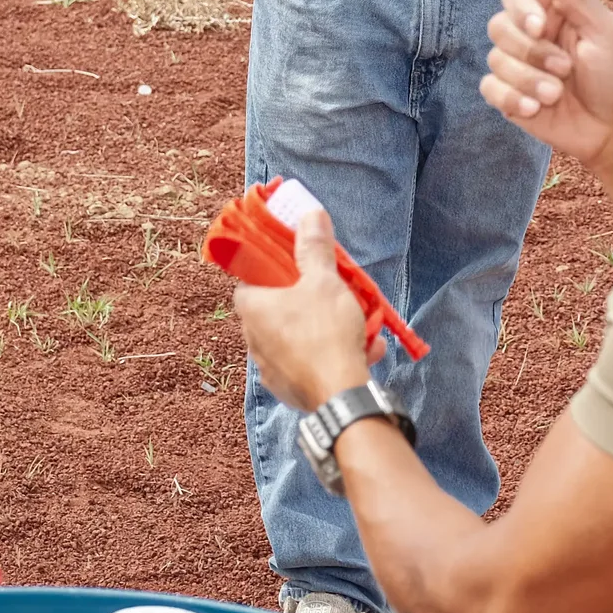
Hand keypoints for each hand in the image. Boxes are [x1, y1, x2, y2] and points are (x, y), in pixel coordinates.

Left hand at [235, 210, 384, 413]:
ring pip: (298, 338)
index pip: (248, 282)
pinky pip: (309, 363)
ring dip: (327, 328)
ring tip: (360, 324)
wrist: (339, 396)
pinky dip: (331, 354)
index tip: (296, 267)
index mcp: (252, 310)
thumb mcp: (324, 281)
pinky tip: (364, 350)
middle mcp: (253, 340)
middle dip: (307, 300)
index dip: (271, 271)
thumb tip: (309, 215)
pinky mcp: (289, 390)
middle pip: (276, 309)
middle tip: (333, 293)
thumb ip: (314, 248)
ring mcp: (270, 369)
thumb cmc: (325, 331)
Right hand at [480, 0, 612, 167]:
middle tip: (565, 70)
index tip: (540, 27)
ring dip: (528, 80)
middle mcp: (531, 37)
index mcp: (553, 14)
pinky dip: (511, 98)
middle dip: (530, 51)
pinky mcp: (510, 96)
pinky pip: (489, 88)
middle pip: (498, 26)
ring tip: (556, 95)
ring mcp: (519, 67)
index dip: (521, 10)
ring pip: (495, 59)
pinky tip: (535, 110)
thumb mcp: (603, 30)